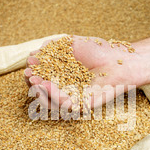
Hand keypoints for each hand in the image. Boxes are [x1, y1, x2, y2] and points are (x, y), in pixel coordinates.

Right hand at [24, 35, 140, 109]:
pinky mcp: (83, 105)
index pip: (41, 80)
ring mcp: (74, 99)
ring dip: (39, 93)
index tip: (28, 67)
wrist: (121, 59)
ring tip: (37, 80)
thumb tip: (33, 55)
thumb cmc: (98, 50)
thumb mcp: (71, 44)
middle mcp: (66, 90)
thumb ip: (52, 49)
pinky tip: (48, 84)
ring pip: (50, 104)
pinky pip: (64, 105)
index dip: (32, 75)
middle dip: (32, 86)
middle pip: (42, 95)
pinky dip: (53, 95)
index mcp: (62, 77)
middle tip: (30, 76)